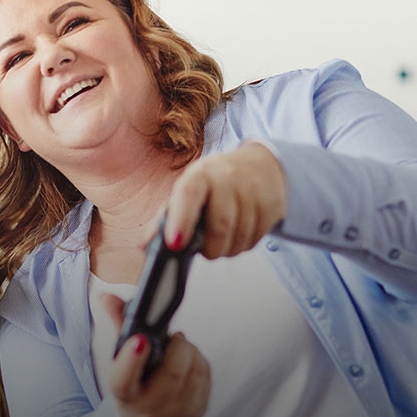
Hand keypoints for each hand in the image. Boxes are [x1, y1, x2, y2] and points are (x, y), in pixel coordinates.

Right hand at [99, 293, 209, 416]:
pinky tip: (189, 360)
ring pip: (193, 370)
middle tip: (174, 337)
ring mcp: (176, 412)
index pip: (124, 381)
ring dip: (190, 351)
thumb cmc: (136, 383)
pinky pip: (205, 375)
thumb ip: (119, 326)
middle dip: (177, 346)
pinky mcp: (198, 409)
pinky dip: (199, 360)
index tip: (140, 340)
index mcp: (125, 395)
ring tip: (179, 349)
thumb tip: (107, 297)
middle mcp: (149, 408)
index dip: (131, 360)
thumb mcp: (122, 361)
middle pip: (172, 373)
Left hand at [150, 142, 285, 258]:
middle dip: (211, 249)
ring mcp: (253, 190)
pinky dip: (244, 244)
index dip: (180, 221)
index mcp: (200, 174)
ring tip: (223, 239)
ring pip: (238, 238)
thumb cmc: (217, 183)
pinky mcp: (272, 204)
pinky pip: (255, 239)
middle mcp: (227, 177)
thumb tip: (144, 245)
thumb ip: (166, 218)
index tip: (175, 244)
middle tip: (207, 250)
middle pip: (219, 227)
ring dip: (228, 249)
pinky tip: (241, 232)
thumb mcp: (189, 191)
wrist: (261, 166)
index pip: (188, 195)